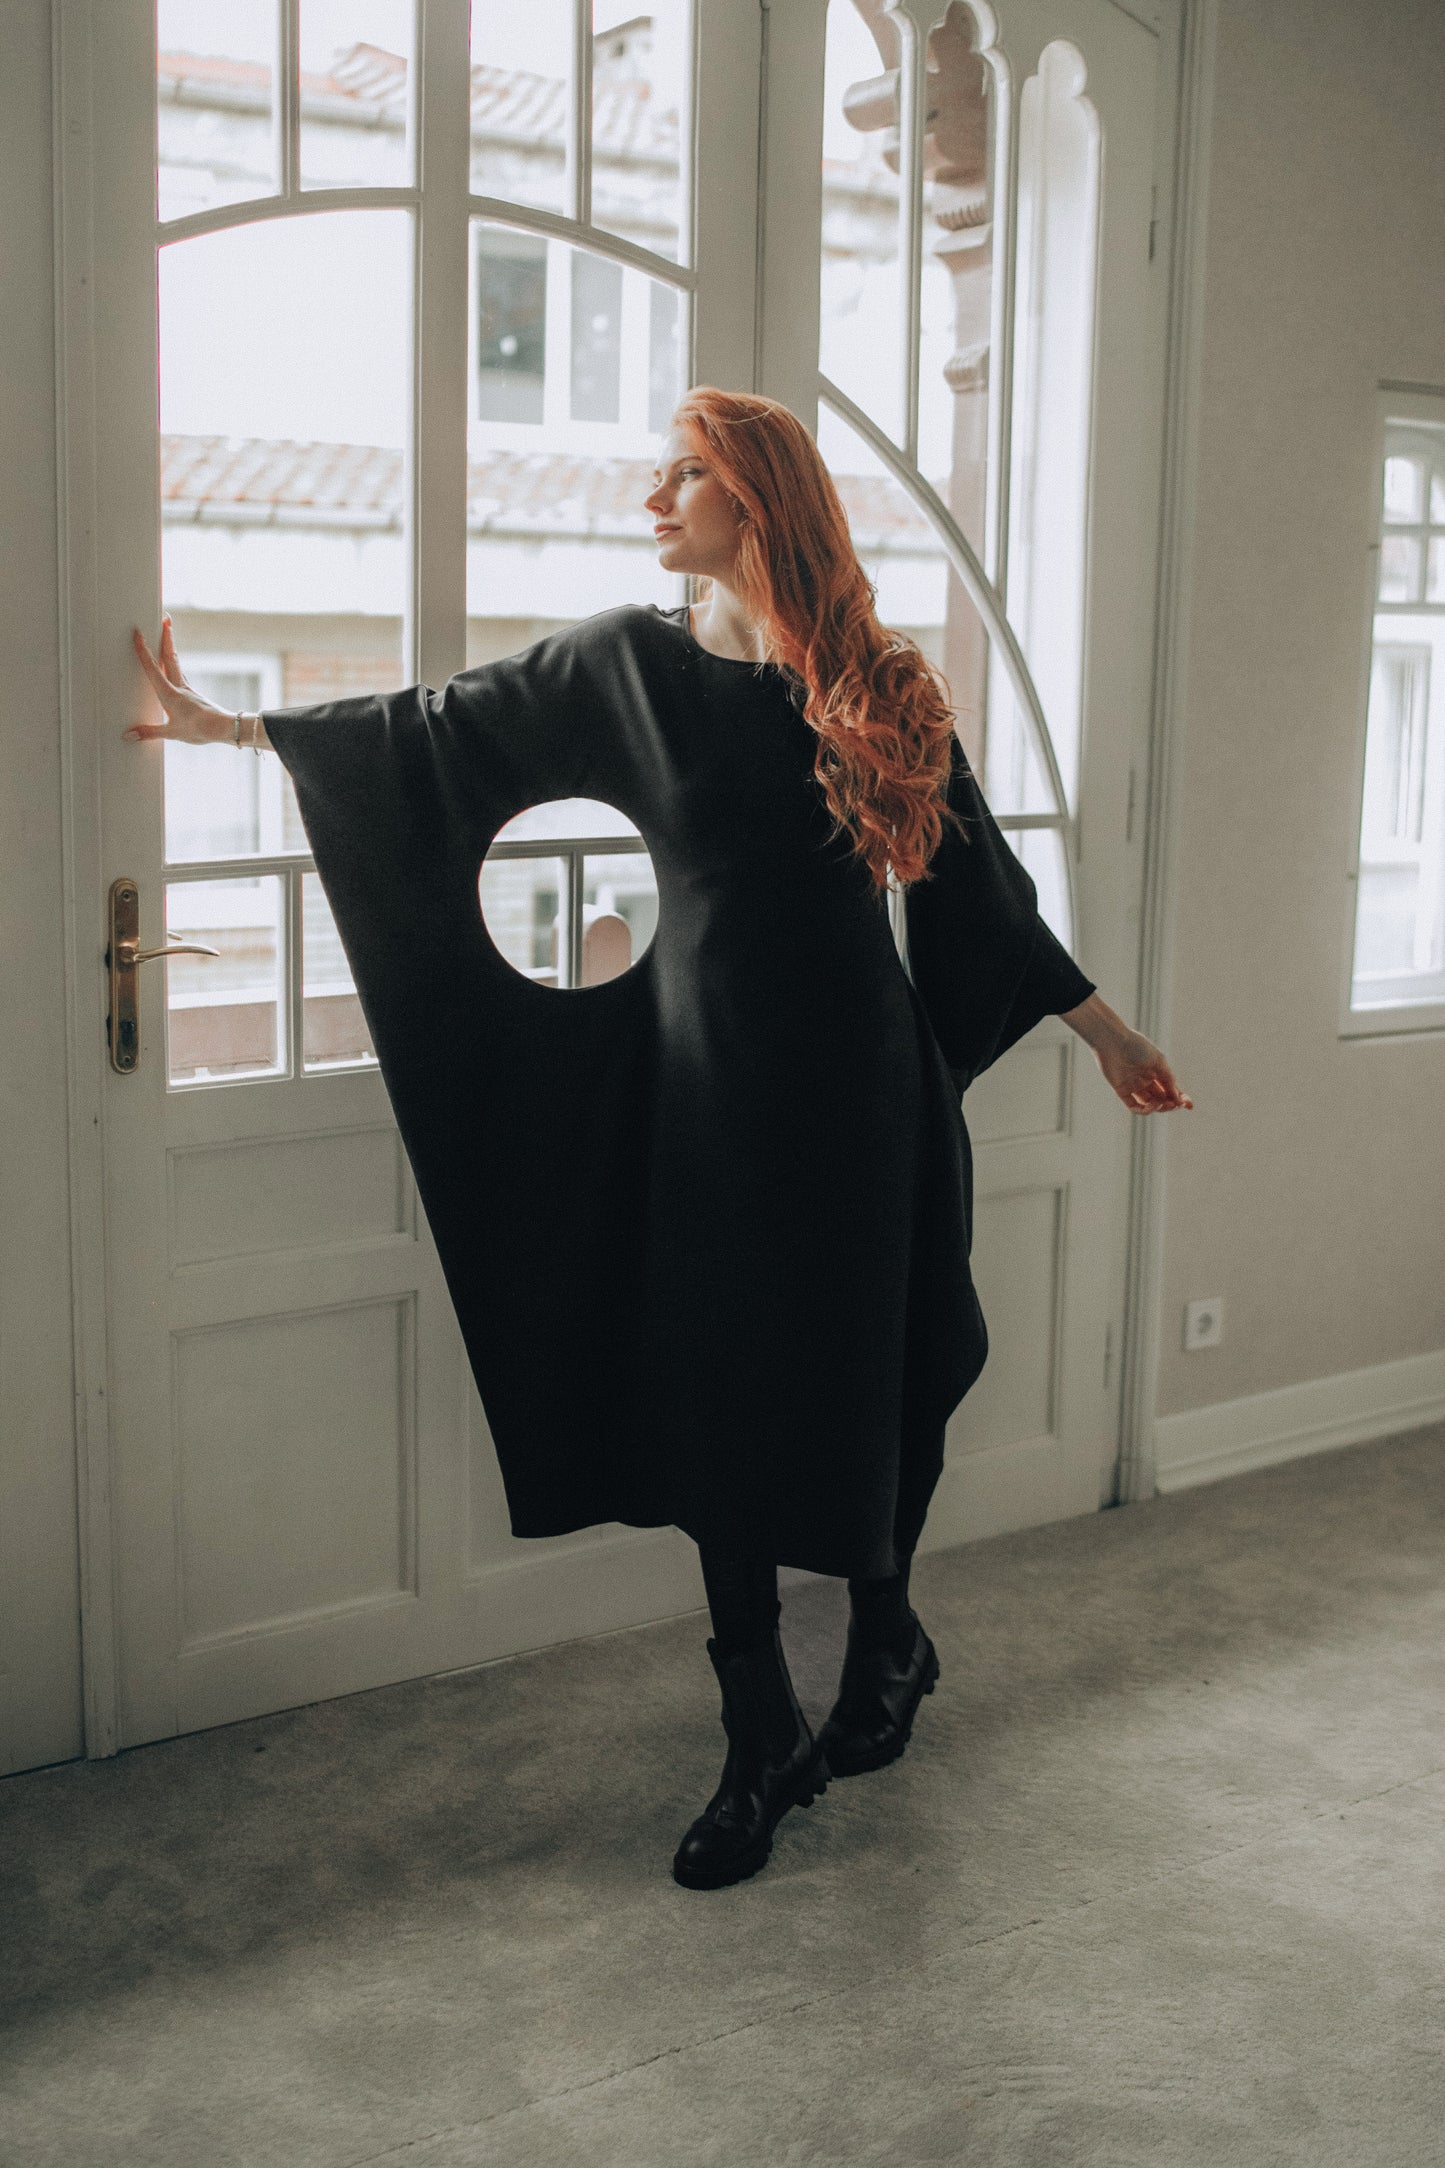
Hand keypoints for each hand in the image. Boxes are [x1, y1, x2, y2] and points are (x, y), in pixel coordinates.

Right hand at [125, 618, 232, 745]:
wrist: (224, 728)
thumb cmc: (199, 730)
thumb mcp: (171, 733)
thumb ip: (149, 733)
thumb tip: (128, 735)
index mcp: (170, 693)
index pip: (152, 667)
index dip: (143, 650)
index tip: (138, 632)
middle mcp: (179, 687)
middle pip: (170, 657)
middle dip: (166, 637)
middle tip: (166, 618)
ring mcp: (188, 690)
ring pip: (176, 664)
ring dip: (170, 648)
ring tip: (167, 636)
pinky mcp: (193, 696)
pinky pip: (180, 676)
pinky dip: (175, 666)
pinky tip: (174, 669)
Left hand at [1093, 1027, 1192, 1114]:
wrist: (1113, 1041)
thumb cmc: (1137, 1047)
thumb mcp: (1159, 1061)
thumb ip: (1168, 1079)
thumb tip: (1178, 1098)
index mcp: (1156, 1070)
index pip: (1170, 1089)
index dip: (1180, 1098)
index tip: (1189, 1106)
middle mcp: (1146, 1079)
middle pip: (1161, 1098)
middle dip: (1170, 1104)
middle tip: (1175, 1104)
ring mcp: (1134, 1086)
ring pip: (1149, 1104)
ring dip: (1159, 1107)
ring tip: (1162, 1103)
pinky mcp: (1122, 1090)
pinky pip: (1134, 1106)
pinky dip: (1145, 1110)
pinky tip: (1152, 1106)